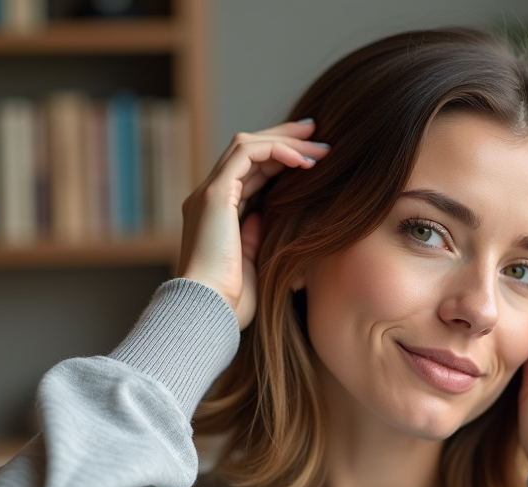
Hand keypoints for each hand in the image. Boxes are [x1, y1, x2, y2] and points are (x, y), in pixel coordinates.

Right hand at [177, 119, 328, 327]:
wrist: (209, 313)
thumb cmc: (232, 302)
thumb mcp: (252, 262)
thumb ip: (257, 235)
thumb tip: (267, 215)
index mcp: (217, 215)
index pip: (250, 172)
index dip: (280, 158)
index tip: (312, 156)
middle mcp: (209, 198)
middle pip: (247, 151)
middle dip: (284, 138)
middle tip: (317, 132)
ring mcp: (208, 194)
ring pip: (246, 145)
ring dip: (285, 141)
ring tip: (319, 147)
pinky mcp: (213, 196)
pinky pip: (246, 155)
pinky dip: (276, 151)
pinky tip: (303, 162)